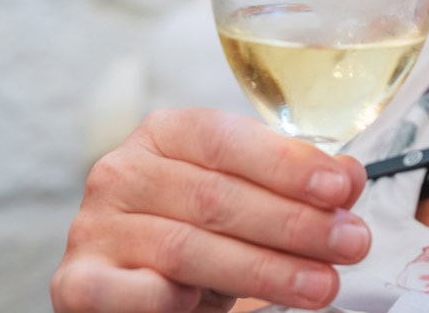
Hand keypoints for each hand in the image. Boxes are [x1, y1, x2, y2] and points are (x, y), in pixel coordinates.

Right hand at [51, 108, 370, 311]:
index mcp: (166, 133)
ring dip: (263, 270)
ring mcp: (95, 227)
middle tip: (350, 245)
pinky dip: (166, 297)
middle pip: (216, 196)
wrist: (137, 287)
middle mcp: (123, 171)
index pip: (228, 139)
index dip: (288, 163)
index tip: (343, 188)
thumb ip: (297, 182)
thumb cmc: (203, 231)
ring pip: (187, 247)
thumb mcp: (252, 198)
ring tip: (320, 286)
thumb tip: (349, 176)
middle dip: (294, 224)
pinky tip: (204, 303)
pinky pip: (125, 290)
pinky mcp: (77, 282)